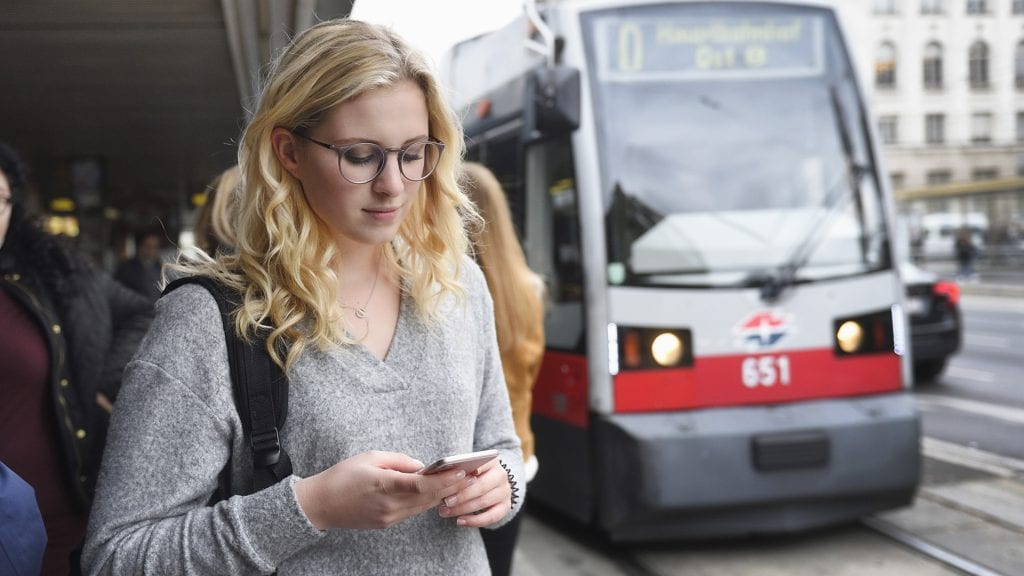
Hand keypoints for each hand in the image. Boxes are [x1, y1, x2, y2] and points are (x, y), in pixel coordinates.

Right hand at [294, 451, 469, 529]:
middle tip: (471, 474)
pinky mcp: (386, 523)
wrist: (320, 505)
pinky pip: (412, 511)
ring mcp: (389, 517)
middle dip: (451, 486)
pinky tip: (437, 492)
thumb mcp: (371, 457)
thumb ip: (399, 461)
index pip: (423, 484)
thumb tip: (422, 466)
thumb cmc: (343, 476)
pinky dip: (426, 501)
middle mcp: (390, 506)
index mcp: (385, 486)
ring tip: (460, 482)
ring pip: (423, 506)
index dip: (445, 479)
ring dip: (442, 494)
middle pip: (428, 497)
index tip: (462, 471)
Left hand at [436, 458, 510, 527]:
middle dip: (462, 495)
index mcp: (491, 461)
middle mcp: (501, 475)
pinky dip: (474, 521)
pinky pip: (491, 517)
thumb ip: (457, 470)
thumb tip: (443, 473)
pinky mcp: (505, 506)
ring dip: (463, 509)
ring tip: (446, 512)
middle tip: (446, 501)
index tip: (460, 474)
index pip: (483, 463)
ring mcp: (505, 491)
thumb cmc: (469, 476)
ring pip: (484, 501)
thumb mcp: (465, 468)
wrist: (486, 485)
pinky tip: (460, 521)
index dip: (473, 469)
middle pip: (482, 486)